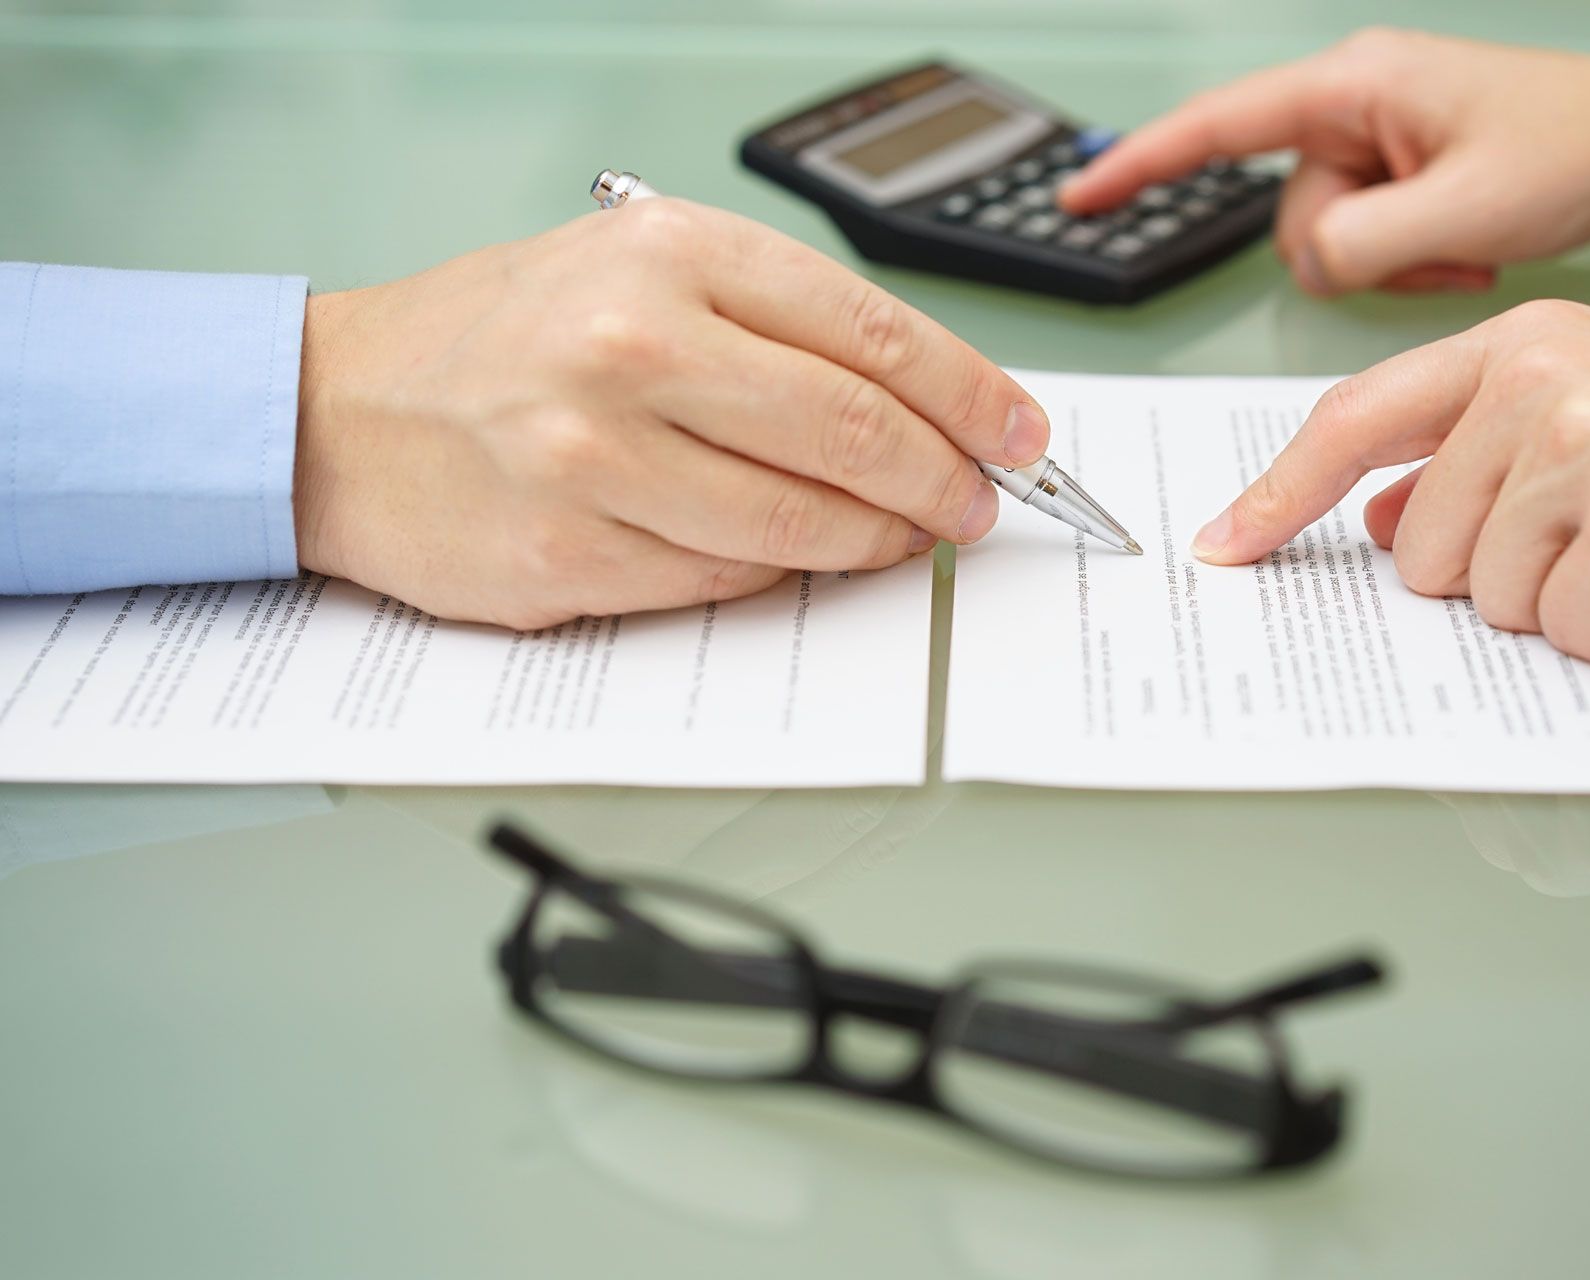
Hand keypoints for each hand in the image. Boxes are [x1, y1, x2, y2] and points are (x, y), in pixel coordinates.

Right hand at [293, 199, 1049, 628]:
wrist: (339, 412)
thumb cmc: (497, 337)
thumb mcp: (633, 270)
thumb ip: (771, 321)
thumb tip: (919, 397)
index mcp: (668, 254)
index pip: (872, 332)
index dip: (970, 395)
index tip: (1019, 435)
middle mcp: (633, 348)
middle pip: (855, 433)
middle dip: (944, 480)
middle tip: (976, 503)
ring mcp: (595, 459)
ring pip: (801, 525)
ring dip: (879, 542)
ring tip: (904, 536)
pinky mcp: (569, 557)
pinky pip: (726, 582)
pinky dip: (782, 574)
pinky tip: (796, 556)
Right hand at [1059, 29, 1589, 294]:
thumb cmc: (1579, 149)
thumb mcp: (1468, 208)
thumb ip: (1366, 243)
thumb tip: (1310, 266)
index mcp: (1356, 85)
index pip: (1219, 127)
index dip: (1143, 164)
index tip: (1082, 196)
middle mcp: (1357, 107)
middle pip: (1291, 214)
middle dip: (1357, 252)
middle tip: (1443, 241)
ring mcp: (1380, 144)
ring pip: (1330, 240)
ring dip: (1394, 263)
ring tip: (1469, 241)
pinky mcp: (1403, 176)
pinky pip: (1369, 241)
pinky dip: (1413, 260)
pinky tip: (1469, 243)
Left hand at [1189, 301, 1589, 661]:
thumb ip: (1478, 453)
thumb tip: (1380, 515)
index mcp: (1523, 347)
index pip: (1359, 420)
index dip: (1281, 492)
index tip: (1227, 545)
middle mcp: (1540, 384)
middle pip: (1423, 550)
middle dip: (1500, 575)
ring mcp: (1583, 450)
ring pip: (1490, 600)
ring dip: (1567, 605)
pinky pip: (1568, 633)